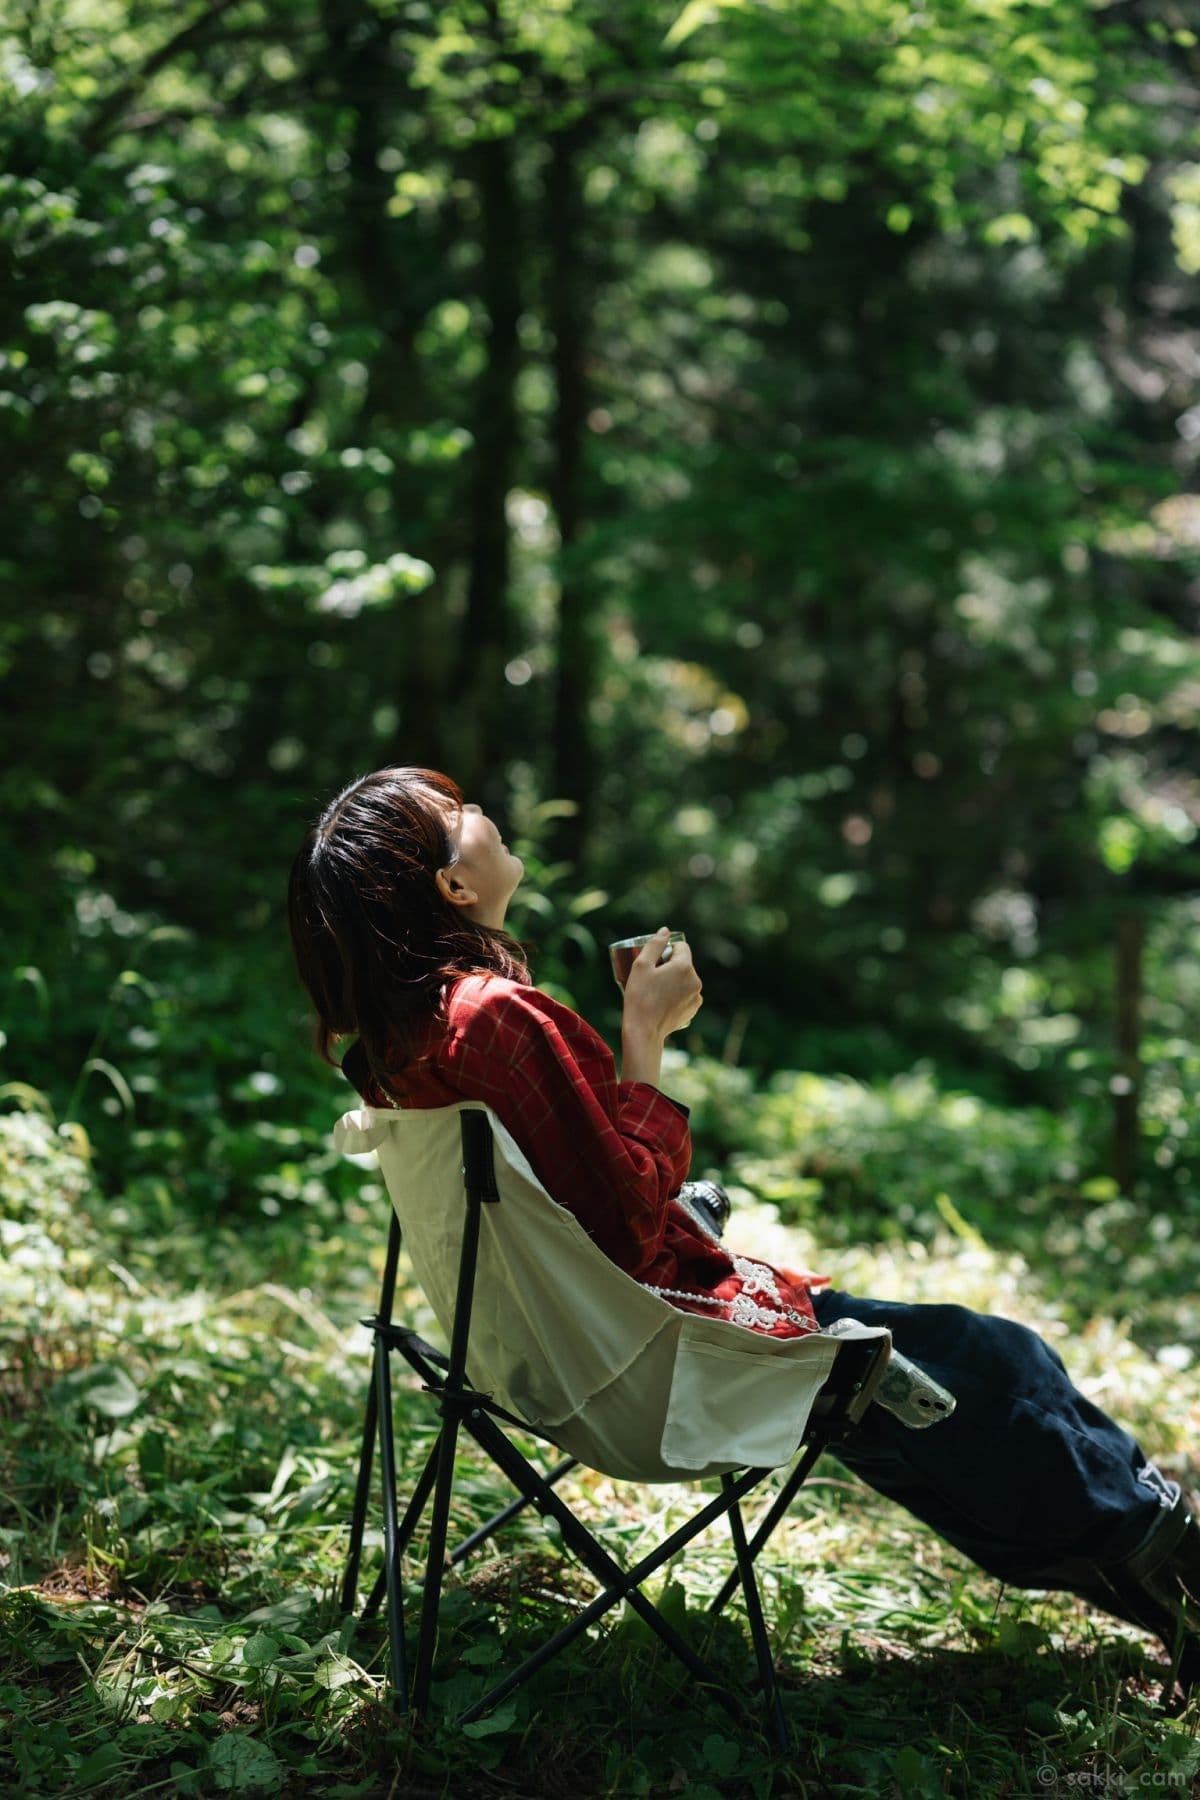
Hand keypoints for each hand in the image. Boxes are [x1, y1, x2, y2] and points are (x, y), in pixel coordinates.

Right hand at [621, 927, 702, 1044]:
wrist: (644, 1031)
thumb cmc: (640, 997)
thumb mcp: (641, 965)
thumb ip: (654, 944)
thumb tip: (665, 931)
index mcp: (684, 966)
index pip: (681, 946)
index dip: (667, 950)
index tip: (655, 961)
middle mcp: (695, 980)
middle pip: (684, 963)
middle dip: (670, 965)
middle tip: (652, 977)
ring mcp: (697, 996)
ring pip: (685, 979)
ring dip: (675, 980)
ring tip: (657, 991)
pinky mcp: (694, 1008)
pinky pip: (687, 993)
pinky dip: (677, 993)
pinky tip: (663, 1001)